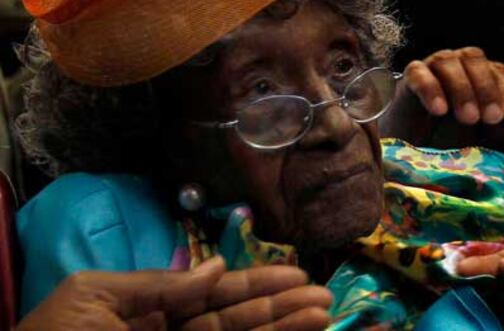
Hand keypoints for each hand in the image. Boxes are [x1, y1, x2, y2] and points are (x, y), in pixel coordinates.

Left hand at [18, 257, 332, 330]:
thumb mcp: (95, 297)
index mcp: (151, 313)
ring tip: (321, 316)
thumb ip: (159, 284)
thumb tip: (216, 266)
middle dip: (281, 310)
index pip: (214, 296)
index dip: (255, 285)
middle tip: (323, 297)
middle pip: (238, 322)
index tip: (294, 275)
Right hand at [380, 47, 503, 146]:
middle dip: (486, 89)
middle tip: (491, 118)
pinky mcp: (410, 77)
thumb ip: (499, 127)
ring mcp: (431, 66)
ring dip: (461, 89)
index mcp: (481, 73)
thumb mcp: (479, 135)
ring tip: (468, 118)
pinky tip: (439, 110)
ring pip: (447, 62)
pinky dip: (431, 89)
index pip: (501, 73)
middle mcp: (458, 63)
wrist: (411, 144)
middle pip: (474, 59)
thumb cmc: (449, 135)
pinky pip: (419, 74)